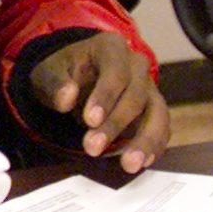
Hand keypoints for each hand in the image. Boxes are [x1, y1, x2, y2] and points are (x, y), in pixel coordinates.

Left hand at [29, 31, 169, 172]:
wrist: (76, 79)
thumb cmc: (64, 73)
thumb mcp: (50, 73)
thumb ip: (56, 84)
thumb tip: (66, 98)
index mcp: (111, 47)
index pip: (115, 71)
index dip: (105, 96)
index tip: (89, 121)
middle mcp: (136, 64)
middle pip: (135, 94)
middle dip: (115, 124)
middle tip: (92, 148)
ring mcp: (149, 86)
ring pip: (157, 113)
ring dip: (144, 140)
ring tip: (129, 165)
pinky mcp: (154, 108)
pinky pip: (162, 127)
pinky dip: (155, 145)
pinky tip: (142, 162)